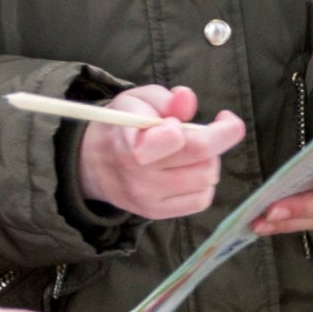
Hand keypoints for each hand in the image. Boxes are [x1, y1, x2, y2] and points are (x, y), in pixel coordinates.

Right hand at [73, 85, 244, 219]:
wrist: (93, 164)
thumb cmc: (120, 125)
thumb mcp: (135, 100)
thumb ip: (163, 99)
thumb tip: (187, 98)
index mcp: (131, 145)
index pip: (175, 140)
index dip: (198, 128)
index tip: (210, 117)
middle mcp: (141, 178)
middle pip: (203, 160)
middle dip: (219, 138)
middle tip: (212, 127)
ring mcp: (150, 200)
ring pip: (207, 179)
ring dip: (210, 160)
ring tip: (193, 149)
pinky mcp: (158, 213)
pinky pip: (201, 200)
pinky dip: (205, 182)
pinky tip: (191, 169)